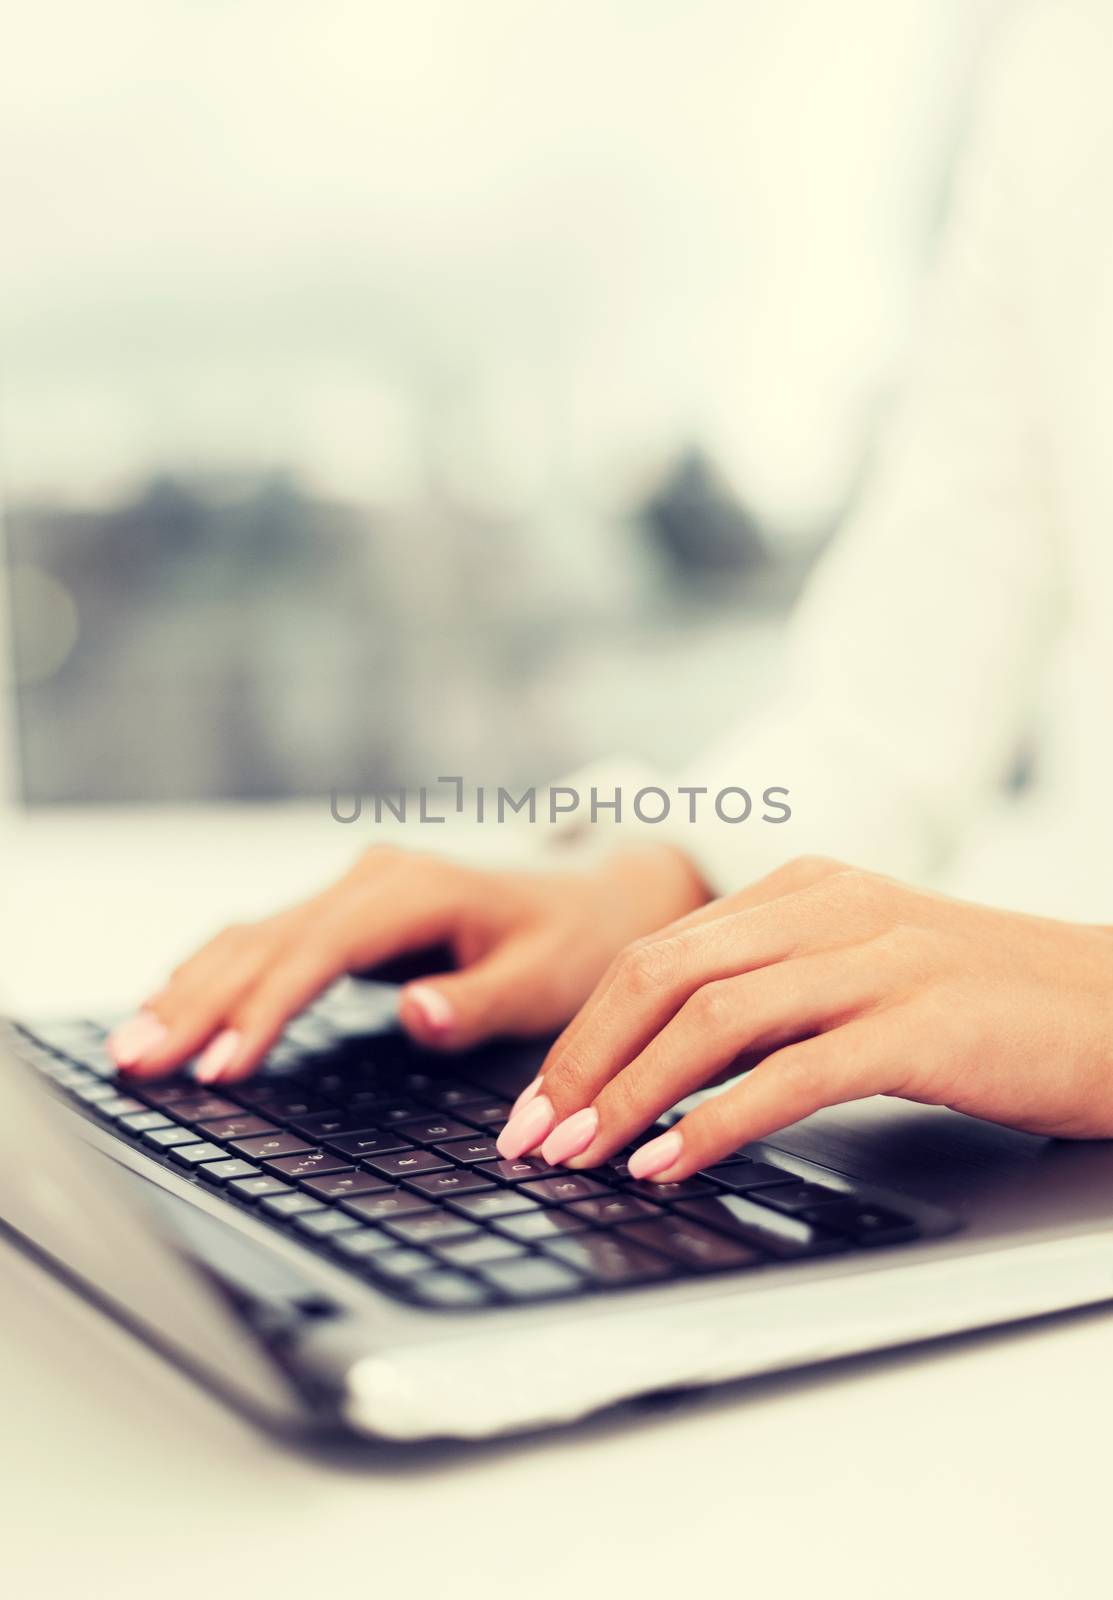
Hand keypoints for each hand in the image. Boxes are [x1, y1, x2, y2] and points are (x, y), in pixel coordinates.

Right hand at [107, 843, 708, 1082]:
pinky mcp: (346, 915)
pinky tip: (174, 1007)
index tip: (218, 1066)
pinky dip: (215, 976)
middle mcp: (371, 880)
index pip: (318, 953)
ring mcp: (353, 892)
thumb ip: (479, 1001)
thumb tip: (412, 1014)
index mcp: (414, 891)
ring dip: (190, 990)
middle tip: (137, 1063)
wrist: (593, 891)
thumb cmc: (574, 940)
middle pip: (265, 942)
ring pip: (252, 938)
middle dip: (197, 1003)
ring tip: (132, 1048)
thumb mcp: (546, 979)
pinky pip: (266, 943)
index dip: (264, 1010)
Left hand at [495, 856, 1112, 1179]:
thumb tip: (665, 1073)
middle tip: (531, 1135)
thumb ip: (773, 1000)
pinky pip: (791, 1073)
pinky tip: (669, 1164)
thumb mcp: (863, 974)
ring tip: (578, 1156)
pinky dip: (716, 1122)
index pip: (658, 953)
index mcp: (804, 890)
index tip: (539, 1101)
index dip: (584, 1030)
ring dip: (627, 1094)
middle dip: (581, 1061)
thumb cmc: (990, 1006)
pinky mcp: (918, 1023)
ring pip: (711, 1018)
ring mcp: (874, 959)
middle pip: (661, 974)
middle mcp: (828, 909)